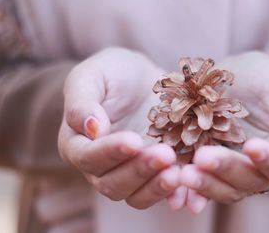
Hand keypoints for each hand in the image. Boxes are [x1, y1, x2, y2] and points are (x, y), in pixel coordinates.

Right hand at [58, 47, 182, 208]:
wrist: (143, 78)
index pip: (88, 157)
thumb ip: (82, 101)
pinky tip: (190, 186)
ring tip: (178, 172)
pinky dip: (176, 195)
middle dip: (140, 171)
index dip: (110, 152)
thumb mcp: (93, 75)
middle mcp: (102, 166)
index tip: (134, 141)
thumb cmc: (112, 73)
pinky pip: (163, 193)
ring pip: (137, 195)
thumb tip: (91, 129)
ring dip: (157, 187)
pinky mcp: (157, 172)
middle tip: (165, 154)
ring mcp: (131, 172)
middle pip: (113, 183)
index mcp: (79, 144)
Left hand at [180, 52, 268, 212]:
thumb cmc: (263, 75)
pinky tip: (178, 183)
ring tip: (186, 173)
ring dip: (207, 184)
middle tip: (204, 157)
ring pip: (228, 189)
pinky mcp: (214, 171)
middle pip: (253, 181)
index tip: (252, 146)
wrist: (225, 77)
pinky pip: (205, 186)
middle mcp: (267, 167)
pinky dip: (192, 191)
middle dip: (229, 170)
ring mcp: (239, 171)